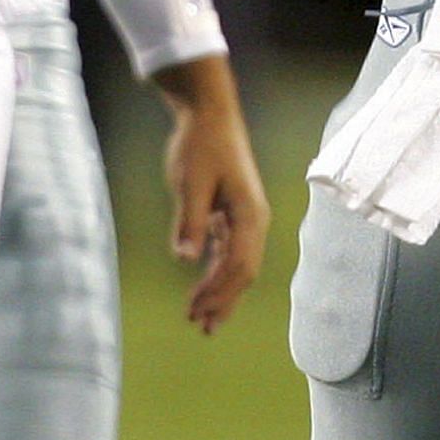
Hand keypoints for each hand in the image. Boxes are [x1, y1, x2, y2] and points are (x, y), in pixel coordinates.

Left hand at [157, 63, 269, 333]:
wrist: (209, 112)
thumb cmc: (200, 143)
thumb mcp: (191, 182)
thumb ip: (190, 221)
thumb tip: (186, 258)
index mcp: (250, 214)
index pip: (238, 265)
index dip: (217, 292)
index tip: (194, 311)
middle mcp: (254, 219)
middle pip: (243, 272)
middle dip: (223, 301)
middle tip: (200, 327)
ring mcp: (245, 216)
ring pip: (236, 264)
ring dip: (220, 291)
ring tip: (202, 318)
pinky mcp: (232, 211)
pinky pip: (228, 250)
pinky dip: (216, 271)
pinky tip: (203, 286)